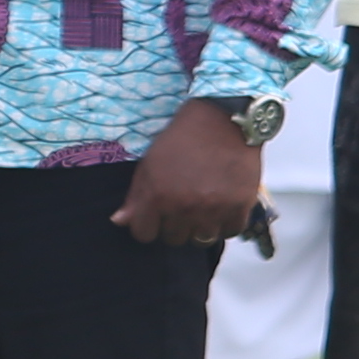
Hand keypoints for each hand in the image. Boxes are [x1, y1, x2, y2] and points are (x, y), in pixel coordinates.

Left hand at [113, 98, 265, 250]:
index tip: (156, 216)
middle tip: (182, 207)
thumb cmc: (182, 138)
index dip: (148, 226)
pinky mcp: (240, 206)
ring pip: (201, 239)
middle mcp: (184, 206)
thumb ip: (135, 196)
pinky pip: (230, 232)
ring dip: (200, 227)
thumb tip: (118, 222)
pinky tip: (222, 207)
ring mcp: (213, 208)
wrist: (222, 119)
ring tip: (203, 208)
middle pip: (173, 239)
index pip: (144, 235)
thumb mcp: (150, 163)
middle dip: (174, 225)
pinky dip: (226, 223)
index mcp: (157, 196)